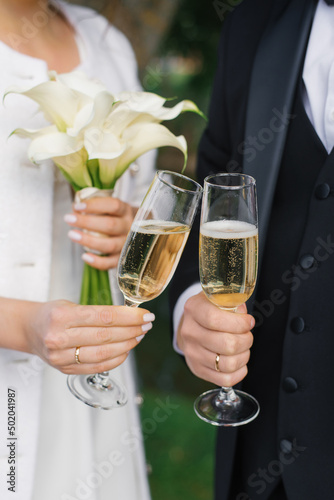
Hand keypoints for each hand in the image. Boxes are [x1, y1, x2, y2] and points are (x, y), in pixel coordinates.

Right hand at [25, 300, 154, 374]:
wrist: (29, 330)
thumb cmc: (53, 314)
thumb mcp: (70, 304)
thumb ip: (97, 311)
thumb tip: (131, 316)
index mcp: (62, 315)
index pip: (104, 316)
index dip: (129, 316)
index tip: (145, 314)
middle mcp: (59, 337)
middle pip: (105, 336)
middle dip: (132, 330)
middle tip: (147, 324)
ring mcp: (60, 356)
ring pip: (103, 354)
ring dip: (127, 345)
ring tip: (139, 336)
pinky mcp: (64, 370)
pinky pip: (96, 367)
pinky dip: (115, 359)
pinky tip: (126, 350)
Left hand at [65, 196, 136, 269]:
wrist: (136, 232)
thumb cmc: (115, 218)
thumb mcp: (109, 209)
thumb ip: (94, 208)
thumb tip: (75, 209)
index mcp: (125, 211)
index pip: (113, 206)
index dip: (95, 205)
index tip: (77, 206)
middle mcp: (129, 227)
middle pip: (110, 225)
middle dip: (87, 222)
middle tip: (69, 219)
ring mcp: (126, 244)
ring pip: (110, 245)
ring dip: (89, 240)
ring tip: (72, 235)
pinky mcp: (122, 259)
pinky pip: (111, 263)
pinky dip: (97, 262)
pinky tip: (85, 256)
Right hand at [177, 292, 254, 386]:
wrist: (194, 324)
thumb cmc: (212, 309)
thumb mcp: (219, 297)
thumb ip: (233, 301)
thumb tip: (243, 315)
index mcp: (193, 309)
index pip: (215, 320)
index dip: (238, 323)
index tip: (248, 322)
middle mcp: (189, 331)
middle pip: (227, 344)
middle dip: (246, 340)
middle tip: (247, 335)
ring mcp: (191, 352)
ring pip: (228, 364)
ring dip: (244, 356)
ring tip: (244, 348)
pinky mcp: (197, 369)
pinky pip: (225, 380)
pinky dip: (239, 372)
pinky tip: (239, 361)